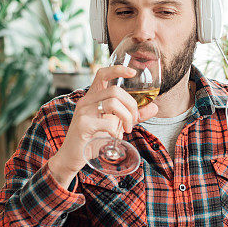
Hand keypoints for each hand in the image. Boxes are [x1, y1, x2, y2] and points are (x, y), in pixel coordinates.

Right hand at [48, 65, 158, 187]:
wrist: (72, 157)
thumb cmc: (93, 138)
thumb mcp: (115, 124)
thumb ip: (133, 115)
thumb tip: (155, 107)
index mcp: (93, 97)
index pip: (102, 74)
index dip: (118, 69)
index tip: (133, 72)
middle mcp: (86, 101)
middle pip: (115, 91)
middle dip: (131, 105)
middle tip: (132, 121)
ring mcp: (83, 112)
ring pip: (113, 103)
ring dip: (126, 117)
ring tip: (125, 129)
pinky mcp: (83, 125)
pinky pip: (107, 123)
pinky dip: (115, 131)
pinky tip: (114, 137)